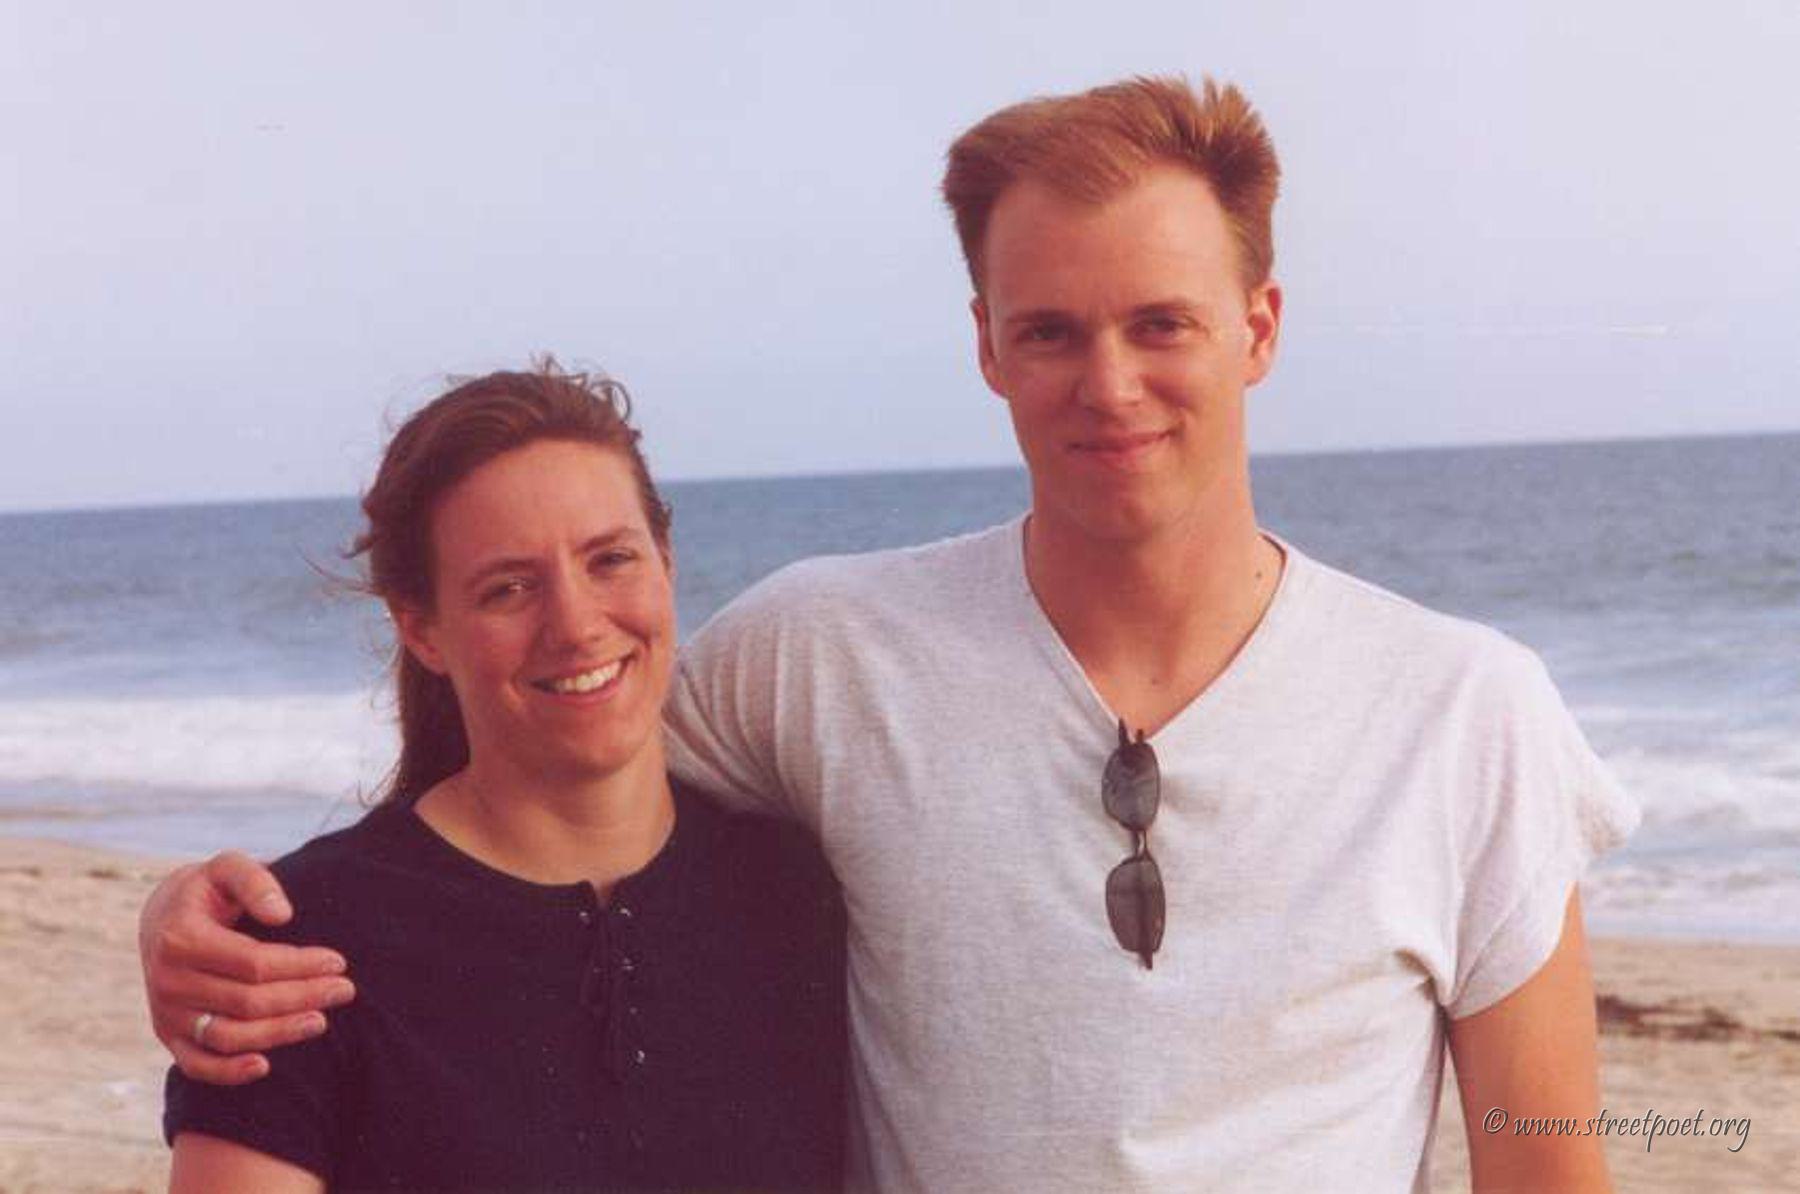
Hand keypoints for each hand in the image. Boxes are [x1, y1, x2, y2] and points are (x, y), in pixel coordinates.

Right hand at [139, 850, 355, 1084]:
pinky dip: (228, 1072)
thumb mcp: (226, 867)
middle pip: (247, 1002)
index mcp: (181, 939)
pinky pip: (196, 1065)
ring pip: (228, 1036)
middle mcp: (167, 981)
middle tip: (344, 990)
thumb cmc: (207, 891)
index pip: (253, 963)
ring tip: (321, 1021)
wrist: (162, 918)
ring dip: (278, 1033)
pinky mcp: (168, 1036)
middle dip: (302, 997)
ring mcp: (166, 1013)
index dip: (300, 965)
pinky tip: (265, 1065)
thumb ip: (255, 882)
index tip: (338, 961)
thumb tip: (283, 914)